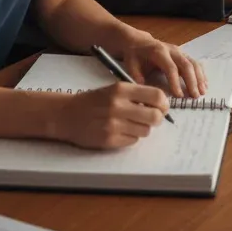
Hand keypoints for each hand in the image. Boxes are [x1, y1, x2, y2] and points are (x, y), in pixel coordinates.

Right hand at [53, 82, 168, 149]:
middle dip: (157, 119)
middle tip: (152, 118)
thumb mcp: (114, 90)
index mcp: (122, 89)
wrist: (67, 114)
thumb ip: (136, 94)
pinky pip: (133, 141)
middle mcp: (118, 106)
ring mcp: (113, 124)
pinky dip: (131, 137)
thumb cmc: (94, 101)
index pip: (156, 96)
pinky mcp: (109, 140)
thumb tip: (161, 104)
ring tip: (131, 124)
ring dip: (143, 129)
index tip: (163, 107)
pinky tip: (120, 131)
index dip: (164, 103)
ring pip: (145, 130)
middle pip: (155, 116)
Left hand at [120, 38, 206, 98]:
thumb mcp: (130, 65)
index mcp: (158, 52)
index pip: (170, 68)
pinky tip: (204, 83)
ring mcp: (179, 51)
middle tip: (195, 96)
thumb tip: (145, 93)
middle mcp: (171, 50)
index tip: (179, 96)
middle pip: (186, 65)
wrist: (138, 41)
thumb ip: (137, 78)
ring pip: (193, 63)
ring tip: (203, 91)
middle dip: (192, 81)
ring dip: (199, 77)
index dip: (176, 82)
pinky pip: (194, 62)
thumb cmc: (134, 55)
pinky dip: (201, 73)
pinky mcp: (182, 54)